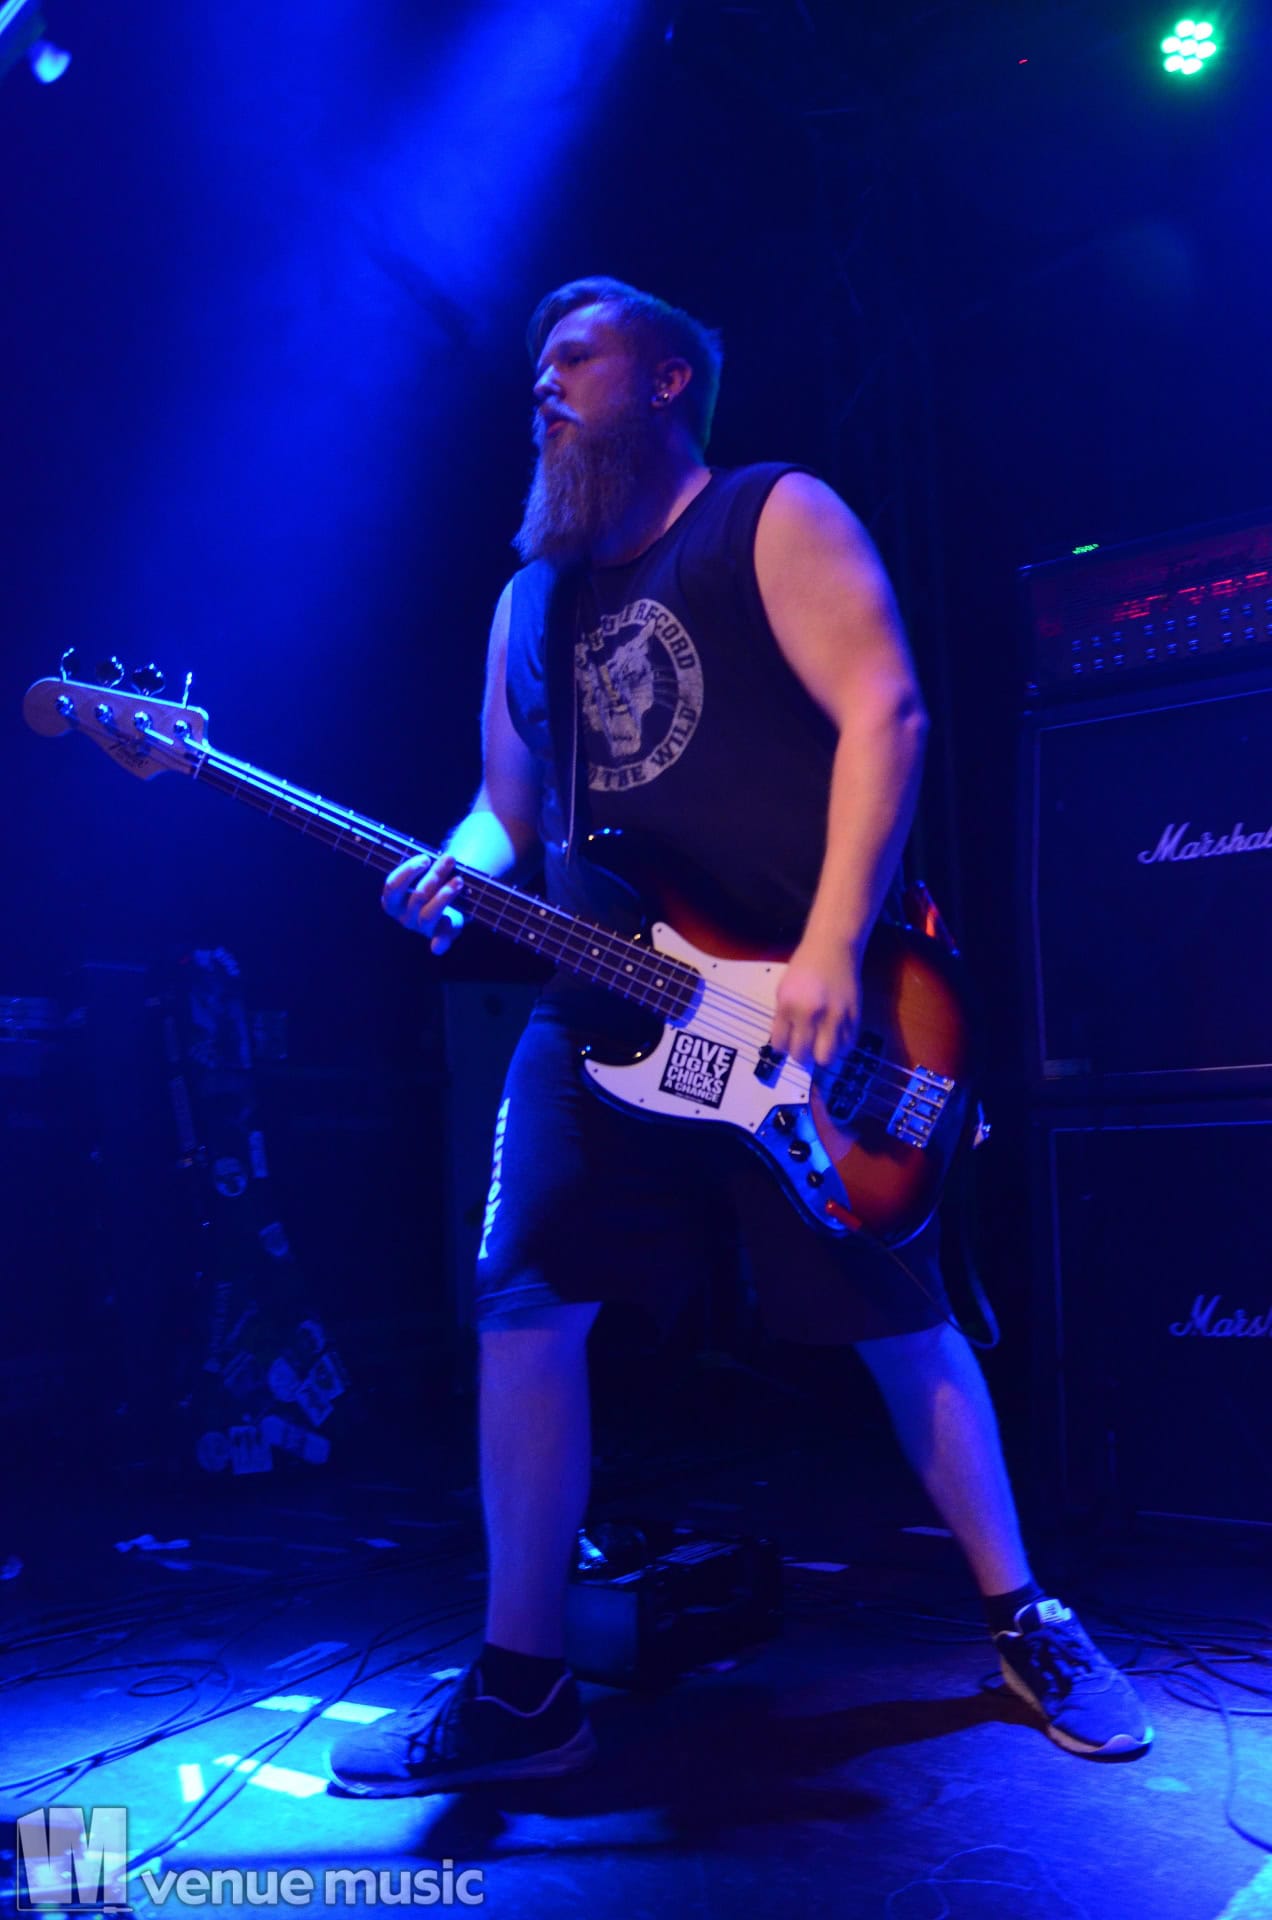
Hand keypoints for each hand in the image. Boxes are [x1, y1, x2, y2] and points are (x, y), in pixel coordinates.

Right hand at [382, 852, 466, 954]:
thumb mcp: (421, 874)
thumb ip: (422, 865)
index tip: (426, 858)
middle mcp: (404, 917)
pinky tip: (443, 935)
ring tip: (459, 880)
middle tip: (449, 859)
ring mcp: (422, 928)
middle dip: (435, 876)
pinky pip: (438, 943)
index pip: (392, 886)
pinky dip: (440, 943)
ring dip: (445, 895)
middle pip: (417, 896)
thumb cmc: (431, 883)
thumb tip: (438, 857)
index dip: (409, 871)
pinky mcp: (440, 937)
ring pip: (429, 914)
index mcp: (392, 901)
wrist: (448, 904)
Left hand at [769, 934, 862, 1071]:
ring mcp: (834, 1015)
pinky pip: (847, 1045)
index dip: (783, 1047)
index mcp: (788, 1005)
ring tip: (822, 1043)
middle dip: (801, 1055)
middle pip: (802, 1056)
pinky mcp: (854, 1015)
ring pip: (827, 1057)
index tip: (788, 1043)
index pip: (780, 1044)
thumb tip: (785, 1043)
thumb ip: (783, 1016)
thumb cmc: (804, 966)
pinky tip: (836, 1035)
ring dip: (822, 1054)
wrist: (832, 947)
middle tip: (804, 1047)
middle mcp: (810, 1013)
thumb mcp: (783, 989)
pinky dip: (841, 1045)